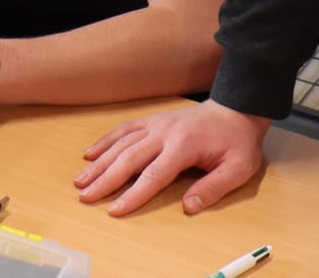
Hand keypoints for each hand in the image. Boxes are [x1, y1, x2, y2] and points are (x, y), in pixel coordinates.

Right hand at [74, 101, 268, 216]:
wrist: (236, 108)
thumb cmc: (237, 141)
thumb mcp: (238, 168)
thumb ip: (214, 188)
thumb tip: (188, 206)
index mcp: (183, 146)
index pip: (153, 175)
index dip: (132, 194)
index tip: (114, 210)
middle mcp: (163, 133)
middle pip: (128, 158)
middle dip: (105, 179)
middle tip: (85, 196)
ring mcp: (155, 124)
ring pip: (121, 144)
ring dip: (99, 162)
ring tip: (80, 179)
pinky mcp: (152, 120)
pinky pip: (124, 129)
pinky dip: (105, 141)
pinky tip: (90, 153)